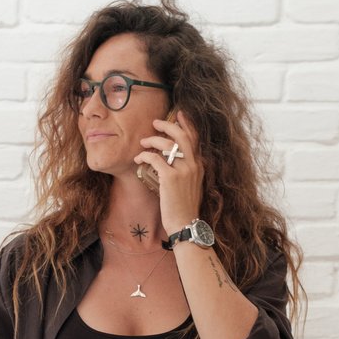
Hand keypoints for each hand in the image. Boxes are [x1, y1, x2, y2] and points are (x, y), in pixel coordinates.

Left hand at [133, 108, 205, 232]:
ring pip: (166, 144)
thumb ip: (188, 171)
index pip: (194, 138)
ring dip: (151, 140)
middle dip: (167, 125)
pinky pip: (155, 158)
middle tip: (155, 122)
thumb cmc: (184, 208)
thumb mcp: (192, 186)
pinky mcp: (170, 178)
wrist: (185, 224)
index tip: (178, 114)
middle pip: (181, 135)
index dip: (186, 124)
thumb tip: (175, 159)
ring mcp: (183, 171)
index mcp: (199, 165)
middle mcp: (194, 165)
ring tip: (142, 143)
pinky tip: (138, 158)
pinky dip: (144, 155)